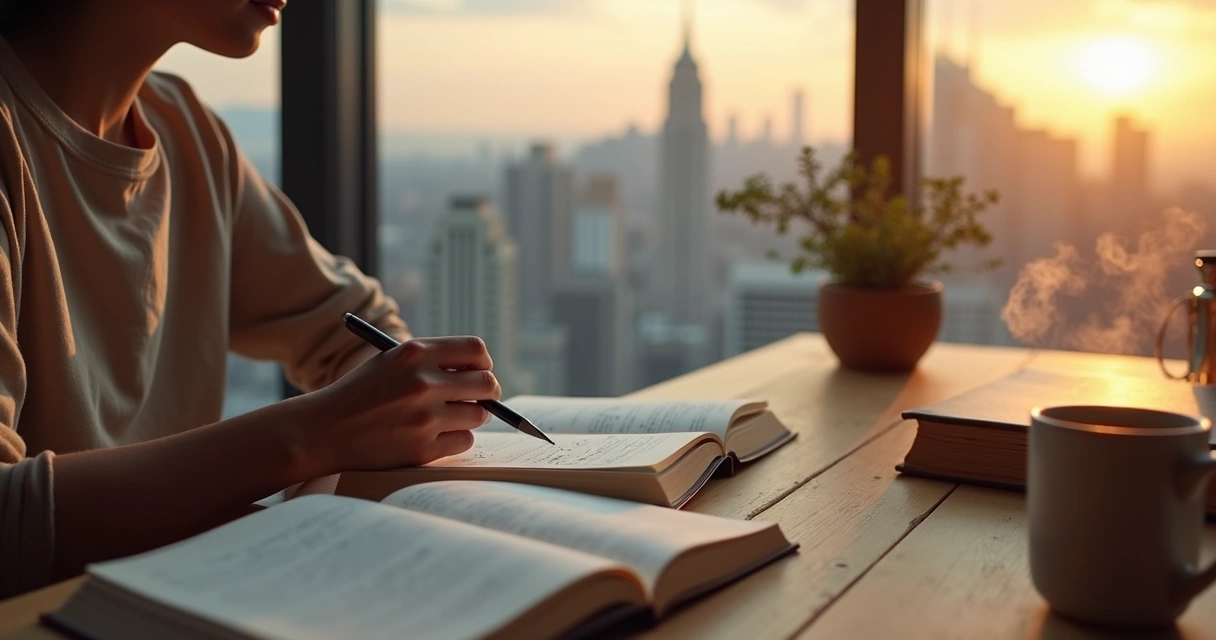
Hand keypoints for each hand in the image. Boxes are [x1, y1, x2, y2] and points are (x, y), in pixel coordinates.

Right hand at [301, 335, 500, 472]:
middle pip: (486, 383)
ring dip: (469, 417)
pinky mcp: (422, 449)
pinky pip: (464, 441)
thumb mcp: (390, 362)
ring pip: (478, 415)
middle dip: (488, 392)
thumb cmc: (360, 394)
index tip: (480, 370)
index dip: (483, 361)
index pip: (475, 350)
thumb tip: (482, 373)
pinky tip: (433, 436)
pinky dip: (455, 439)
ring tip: (446, 418)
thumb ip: (432, 362)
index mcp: (414, 353)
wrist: (322, 431)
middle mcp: (422, 382)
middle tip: (480, 398)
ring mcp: (424, 418)